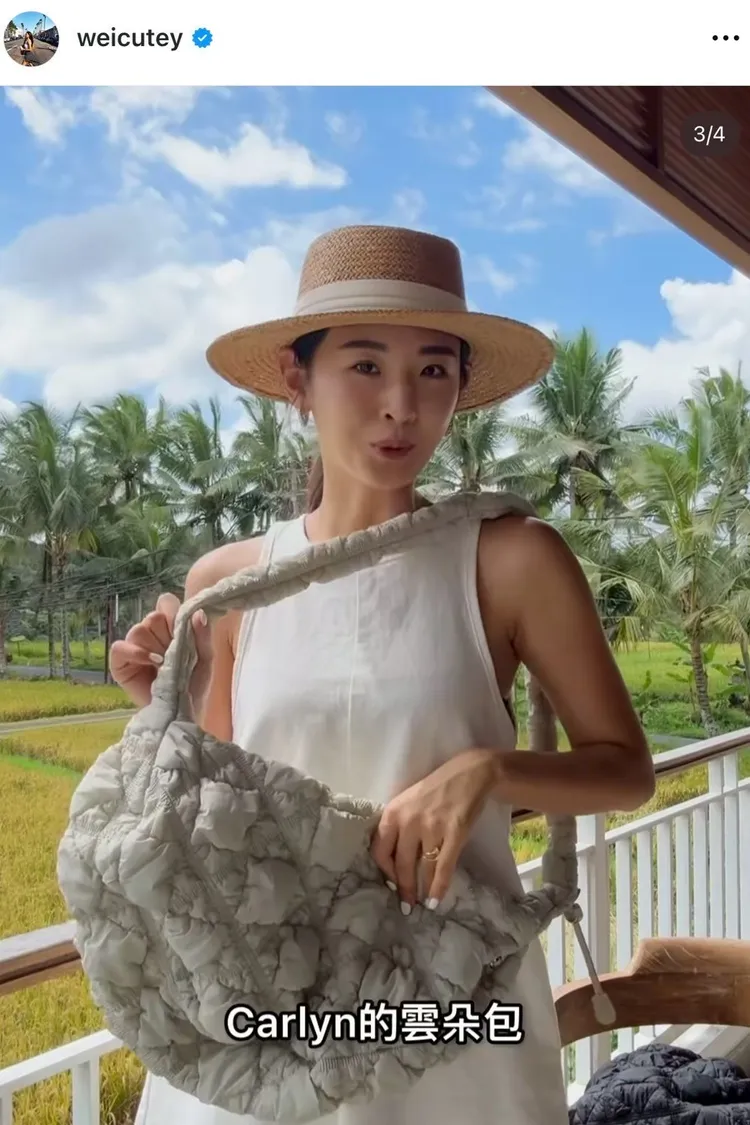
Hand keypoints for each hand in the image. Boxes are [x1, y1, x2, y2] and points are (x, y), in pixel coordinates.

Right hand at [109, 593, 212, 710]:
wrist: (180, 715)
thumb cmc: (193, 688)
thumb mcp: (205, 661)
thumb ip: (203, 636)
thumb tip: (198, 613)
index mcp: (170, 627)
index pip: (166, 602)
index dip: (174, 614)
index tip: (183, 631)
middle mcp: (150, 633)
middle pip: (153, 616)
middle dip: (167, 635)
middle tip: (175, 653)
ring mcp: (133, 647)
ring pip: (139, 629)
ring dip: (155, 646)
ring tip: (165, 663)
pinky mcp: (119, 662)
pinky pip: (120, 646)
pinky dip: (135, 652)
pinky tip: (152, 662)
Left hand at [370, 749, 496, 913]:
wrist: (470, 774)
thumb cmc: (436, 789)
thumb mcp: (408, 802)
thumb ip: (398, 826)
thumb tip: (394, 860)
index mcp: (393, 812)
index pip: (380, 850)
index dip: (385, 871)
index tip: (391, 882)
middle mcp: (409, 821)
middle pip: (401, 863)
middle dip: (403, 888)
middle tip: (406, 904)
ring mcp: (432, 827)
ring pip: (422, 868)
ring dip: (420, 890)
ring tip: (420, 904)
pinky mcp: (454, 833)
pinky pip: (443, 867)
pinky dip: (439, 887)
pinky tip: (435, 900)